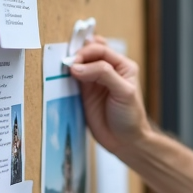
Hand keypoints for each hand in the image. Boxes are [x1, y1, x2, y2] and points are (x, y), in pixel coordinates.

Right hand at [69, 36, 150, 156]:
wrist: (124, 141)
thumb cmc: (130, 116)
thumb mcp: (123, 92)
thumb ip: (104, 74)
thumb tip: (77, 67)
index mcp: (122, 66)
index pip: (102, 51)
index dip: (87, 52)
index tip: (75, 62)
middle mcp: (108, 70)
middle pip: (90, 54)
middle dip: (77, 55)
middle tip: (67, 64)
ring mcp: (95, 81)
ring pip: (80, 65)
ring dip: (71, 63)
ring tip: (62, 67)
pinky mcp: (84, 93)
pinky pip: (73, 79)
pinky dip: (66, 76)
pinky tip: (61, 76)